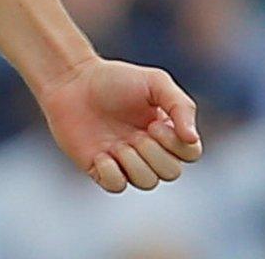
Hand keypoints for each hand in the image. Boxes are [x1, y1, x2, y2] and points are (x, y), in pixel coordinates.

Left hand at [37, 57, 201, 191]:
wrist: (72, 82)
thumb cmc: (115, 79)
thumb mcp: (155, 82)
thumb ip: (180, 107)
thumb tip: (192, 139)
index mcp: (166, 129)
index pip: (190, 153)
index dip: (177, 144)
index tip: (156, 122)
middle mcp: (148, 149)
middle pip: (171, 173)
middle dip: (155, 154)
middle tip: (138, 133)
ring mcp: (125, 162)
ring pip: (147, 183)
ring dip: (134, 162)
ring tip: (118, 143)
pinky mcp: (100, 170)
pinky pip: (116, 186)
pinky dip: (111, 171)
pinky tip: (101, 153)